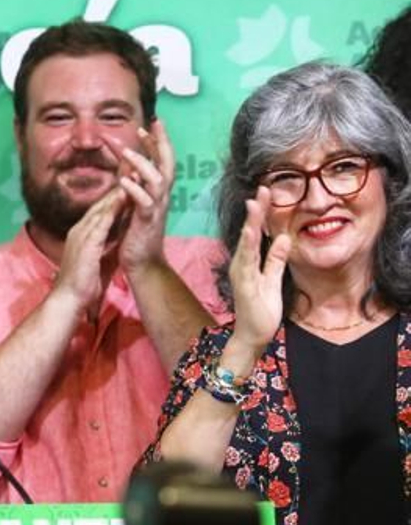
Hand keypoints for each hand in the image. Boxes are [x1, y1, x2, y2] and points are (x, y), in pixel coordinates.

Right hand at [53, 189, 124, 314]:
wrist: (68, 299)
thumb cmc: (83, 284)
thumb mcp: (96, 259)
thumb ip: (104, 245)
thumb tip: (115, 239)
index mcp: (82, 234)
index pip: (99, 211)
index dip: (114, 198)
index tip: (130, 186)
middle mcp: (79, 230)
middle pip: (99, 205)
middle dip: (116, 189)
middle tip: (132, 173)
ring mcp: (81, 236)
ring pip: (100, 209)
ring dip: (116, 194)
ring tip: (131, 179)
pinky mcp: (85, 244)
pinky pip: (101, 222)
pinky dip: (112, 209)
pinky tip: (123, 198)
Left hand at [115, 121, 174, 275]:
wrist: (142, 262)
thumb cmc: (137, 233)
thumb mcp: (134, 204)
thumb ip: (133, 186)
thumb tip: (128, 169)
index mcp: (157, 191)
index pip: (160, 160)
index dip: (156, 142)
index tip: (147, 124)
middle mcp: (161, 196)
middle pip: (166, 163)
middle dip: (159, 143)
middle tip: (151, 124)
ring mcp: (157, 208)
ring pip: (157, 179)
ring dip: (143, 164)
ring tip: (127, 152)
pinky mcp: (148, 221)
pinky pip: (145, 203)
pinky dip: (135, 190)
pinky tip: (124, 181)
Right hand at [226, 187, 290, 364]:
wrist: (252, 335)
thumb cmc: (261, 309)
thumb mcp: (273, 278)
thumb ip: (276, 259)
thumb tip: (285, 237)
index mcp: (248, 262)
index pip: (256, 233)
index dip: (261, 213)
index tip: (267, 193)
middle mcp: (241, 264)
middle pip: (249, 232)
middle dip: (256, 211)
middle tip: (262, 189)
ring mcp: (241, 273)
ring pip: (246, 243)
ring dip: (251, 223)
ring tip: (255, 203)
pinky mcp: (244, 283)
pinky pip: (246, 261)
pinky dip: (247, 245)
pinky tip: (250, 233)